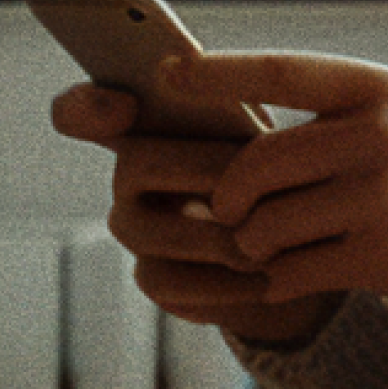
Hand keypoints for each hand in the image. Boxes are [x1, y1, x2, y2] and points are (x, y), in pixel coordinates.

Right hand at [50, 65, 325, 346]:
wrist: (308, 243)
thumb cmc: (283, 171)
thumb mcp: (268, 132)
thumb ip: (236, 115)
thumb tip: (220, 104)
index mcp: (151, 122)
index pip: (79, 109)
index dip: (87, 107)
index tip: (123, 105)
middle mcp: (129, 171)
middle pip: (135, 165)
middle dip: (206, 173)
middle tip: (263, 187)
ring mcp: (134, 225)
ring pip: (143, 231)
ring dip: (213, 239)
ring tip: (270, 243)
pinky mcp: (152, 275)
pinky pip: (165, 280)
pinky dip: (221, 283)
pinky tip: (264, 279)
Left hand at [185, 52, 387, 305]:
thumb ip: (323, 108)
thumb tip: (218, 101)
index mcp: (377, 90)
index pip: (283, 72)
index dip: (220, 73)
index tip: (167, 71)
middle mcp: (380, 139)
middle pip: (259, 161)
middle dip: (228, 191)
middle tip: (223, 206)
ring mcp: (382, 201)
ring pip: (267, 222)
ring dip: (251, 240)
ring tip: (265, 241)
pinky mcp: (381, 258)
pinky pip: (291, 270)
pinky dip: (276, 276)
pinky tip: (287, 273)